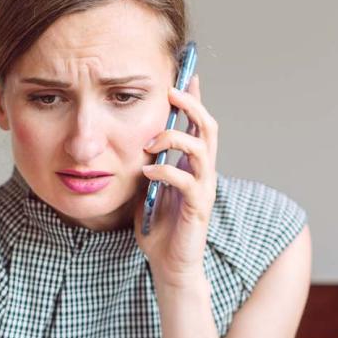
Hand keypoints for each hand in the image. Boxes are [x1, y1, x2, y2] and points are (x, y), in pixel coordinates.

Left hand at [136, 75, 218, 289]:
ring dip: (175, 138)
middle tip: (170, 92)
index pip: (197, 123)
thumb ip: (145, 163)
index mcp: (191, 164)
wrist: (168, 265)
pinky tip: (148, 172)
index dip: (194, 97)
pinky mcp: (198, 208)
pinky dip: (167, 171)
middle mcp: (203, 172)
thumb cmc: (159, 227)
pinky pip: (188, 182)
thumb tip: (129, 139)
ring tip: (150, 141)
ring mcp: (203, 189)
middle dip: (191, 105)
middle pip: (208, 126)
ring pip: (202, 149)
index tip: (185, 72)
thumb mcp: (146, 187)